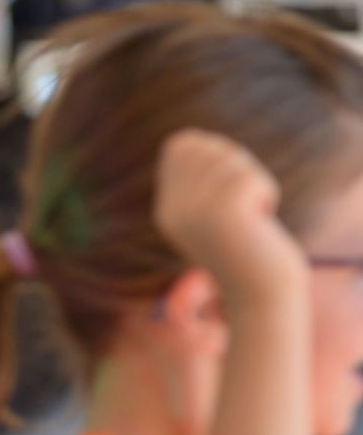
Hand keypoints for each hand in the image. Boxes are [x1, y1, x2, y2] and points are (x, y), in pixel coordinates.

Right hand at [154, 129, 306, 300]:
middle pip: (206, 146)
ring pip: (231, 159)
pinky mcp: (224, 216)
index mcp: (167, 208)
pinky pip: (250, 178)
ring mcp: (196, 212)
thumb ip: (202, 181)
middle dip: (235, 161)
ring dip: (254, 178)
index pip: (179, 144)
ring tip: (255, 211)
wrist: (260, 296)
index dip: (212, 149)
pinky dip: (266, 191)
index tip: (231, 182)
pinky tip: (263, 217)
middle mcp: (174, 208)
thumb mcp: (214, 215)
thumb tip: (190, 138)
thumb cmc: (248, 252)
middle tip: (247, 196)